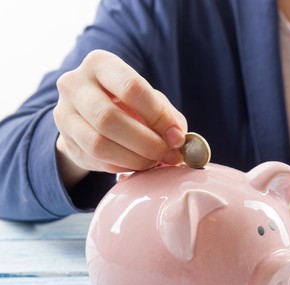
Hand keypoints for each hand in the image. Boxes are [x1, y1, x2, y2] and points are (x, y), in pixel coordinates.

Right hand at [54, 49, 186, 188]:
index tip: (177, 136)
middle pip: (109, 118)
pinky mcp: (65, 142)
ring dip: (134, 159)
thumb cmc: (130, 103)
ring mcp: (64, 114)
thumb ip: (167, 115)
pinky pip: (96, 160)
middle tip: (168, 154)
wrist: (92, 114)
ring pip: (98, 143)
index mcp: (100, 63)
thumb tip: (177, 138)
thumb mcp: (150, 99)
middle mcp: (74, 84)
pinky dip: (122, 166)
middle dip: (146, 142)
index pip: (131, 88)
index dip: (158, 116)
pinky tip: (137, 164)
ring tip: (154, 161)